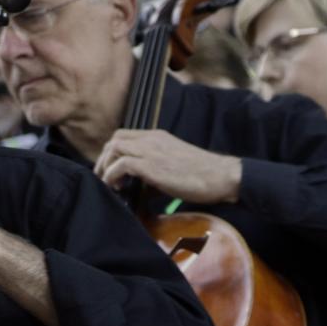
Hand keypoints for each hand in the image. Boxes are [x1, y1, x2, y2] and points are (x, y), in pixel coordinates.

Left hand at [94, 129, 241, 204]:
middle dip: (104, 159)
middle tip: (105, 178)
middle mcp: (152, 139)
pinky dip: (113, 176)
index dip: (113, 152)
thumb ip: (155, 173)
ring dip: (106, 166)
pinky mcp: (152, 165)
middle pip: (115, 139)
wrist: (221, 176)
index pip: (125, 135)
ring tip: (109, 184)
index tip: (111, 170)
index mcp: (158, 137)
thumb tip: (138, 190)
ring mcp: (152, 150)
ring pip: (114, 148)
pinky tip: (118, 188)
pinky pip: (121, 164)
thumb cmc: (203, 176)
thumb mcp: (174, 168)